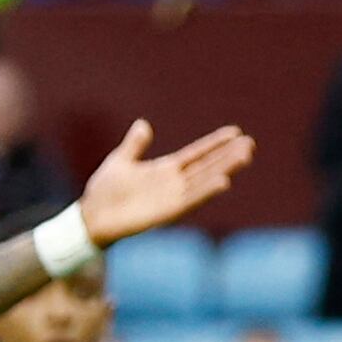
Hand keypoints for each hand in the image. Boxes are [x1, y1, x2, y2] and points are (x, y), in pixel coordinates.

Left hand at [74, 118, 255, 249]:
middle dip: (228, 155)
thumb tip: (143, 125)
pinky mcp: (167, 212)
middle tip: (250, 144)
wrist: (91, 216)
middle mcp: (174, 183)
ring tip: (245, 157)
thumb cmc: (104, 191)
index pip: (197, 154)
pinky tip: (224, 181)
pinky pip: (192, 200)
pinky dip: (208, 191)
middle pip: (207, 166)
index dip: (215, 144)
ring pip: (205, 181)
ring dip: (225, 169)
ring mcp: (172, 197)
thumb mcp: (120, 160)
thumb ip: (135, 145)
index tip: (235, 133)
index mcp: (165, 169)